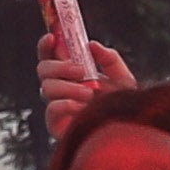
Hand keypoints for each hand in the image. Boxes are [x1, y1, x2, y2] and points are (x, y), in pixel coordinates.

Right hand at [35, 9, 134, 136]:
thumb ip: (110, 59)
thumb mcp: (123, 78)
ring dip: (69, 87)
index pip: (49, 56)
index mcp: (70, 75)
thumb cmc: (122, 106)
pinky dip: (67, 104)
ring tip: (91, 94)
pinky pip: (52, 109)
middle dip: (61, 67)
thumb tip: (91, 44)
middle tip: (82, 71)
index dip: (45, 45)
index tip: (52, 37)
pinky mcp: (56, 124)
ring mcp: (56, 106)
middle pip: (42, 69)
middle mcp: (60, 89)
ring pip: (46, 88)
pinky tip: (82, 107)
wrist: (127, 133)